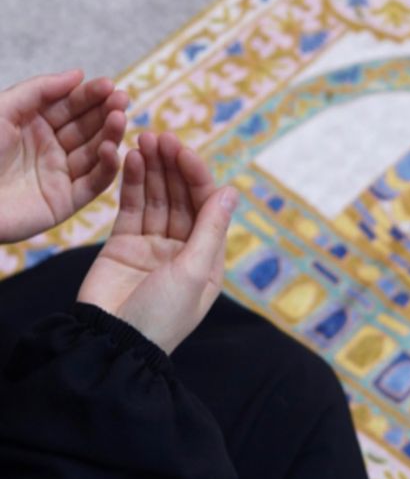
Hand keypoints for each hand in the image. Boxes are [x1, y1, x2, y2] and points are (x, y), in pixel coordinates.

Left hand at [0, 69, 127, 242]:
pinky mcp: (65, 202)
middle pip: (87, 127)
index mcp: (34, 124)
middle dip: (106, 112)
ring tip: (119, 119)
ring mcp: (58, 175)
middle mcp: (49, 148)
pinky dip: (107, 168)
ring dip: (110, 135)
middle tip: (122, 100)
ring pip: (95, 153)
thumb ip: (40, 89)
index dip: (90, 95)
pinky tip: (112, 150)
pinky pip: (93, 184)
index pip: (70, 105)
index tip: (109, 85)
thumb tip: (78, 74)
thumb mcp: (2, 109)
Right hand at [77, 132, 238, 353]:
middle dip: (172, 165)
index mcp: (208, 258)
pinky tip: (131, 159)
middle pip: (181, 196)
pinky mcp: (122, 244)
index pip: (206, 205)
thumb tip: (230, 191)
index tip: (181, 150)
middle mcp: (182, 249)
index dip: (195, 174)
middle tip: (158, 136)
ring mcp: (152, 245)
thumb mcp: (193, 273)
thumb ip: (210, 229)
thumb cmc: (161, 316)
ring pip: (156, 197)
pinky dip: (132, 183)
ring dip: (152, 168)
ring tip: (142, 139)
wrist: (111, 343)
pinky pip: (131, 207)